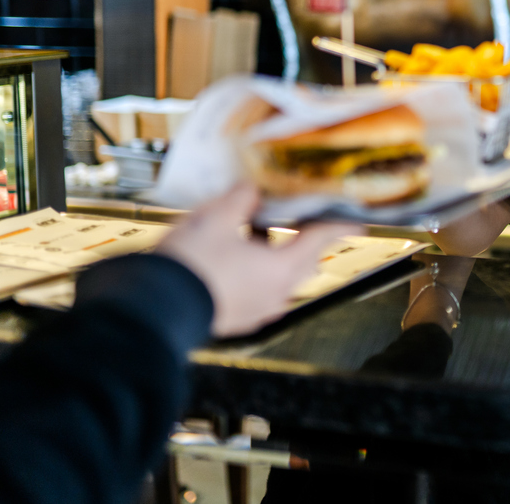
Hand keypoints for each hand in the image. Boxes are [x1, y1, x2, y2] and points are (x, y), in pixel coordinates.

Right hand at [155, 184, 361, 336]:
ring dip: (278, 255)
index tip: (357, 221)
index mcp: (281, 269)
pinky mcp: (237, 319)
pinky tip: (237, 260)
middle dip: (305, 239)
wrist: (152, 309)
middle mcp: (276, 293)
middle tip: (300, 218)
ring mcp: (257, 310)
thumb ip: (240, 199)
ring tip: (257, 233)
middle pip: (304, 261)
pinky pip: (260, 292)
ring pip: (282, 279)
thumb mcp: (215, 218)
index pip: (321, 239)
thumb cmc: (189, 264)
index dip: (339, 225)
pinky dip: (258, 273)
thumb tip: (252, 189)